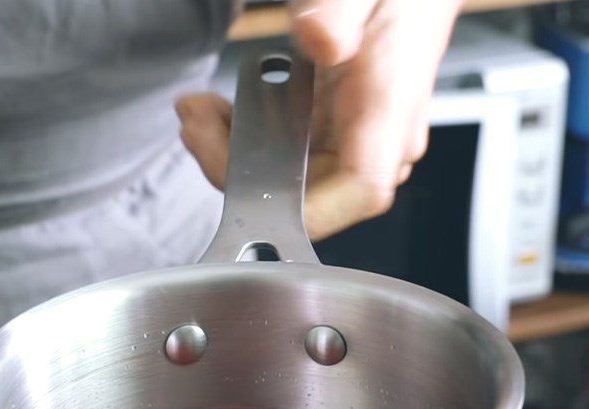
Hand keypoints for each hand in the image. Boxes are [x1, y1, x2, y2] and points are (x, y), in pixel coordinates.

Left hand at [176, 0, 462, 240]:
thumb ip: (340, 10)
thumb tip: (319, 39)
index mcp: (392, 107)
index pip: (361, 189)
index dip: (305, 208)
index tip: (244, 189)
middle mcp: (377, 143)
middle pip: (309, 195)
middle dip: (240, 172)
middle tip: (196, 124)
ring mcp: (353, 148)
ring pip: (288, 183)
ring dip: (233, 158)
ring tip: (199, 111)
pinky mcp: (331, 141)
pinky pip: (285, 162)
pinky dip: (245, 144)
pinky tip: (220, 111)